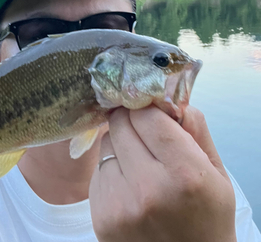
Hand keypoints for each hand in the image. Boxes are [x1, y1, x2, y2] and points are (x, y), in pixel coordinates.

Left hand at [89, 106, 235, 241]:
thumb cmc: (206, 216)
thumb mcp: (216, 171)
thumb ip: (195, 128)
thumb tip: (168, 98)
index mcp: (184, 173)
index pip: (147, 115)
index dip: (148, 108)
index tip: (152, 112)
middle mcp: (148, 188)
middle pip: (121, 123)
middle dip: (132, 121)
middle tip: (144, 132)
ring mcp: (120, 205)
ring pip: (106, 144)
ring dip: (120, 144)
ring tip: (140, 165)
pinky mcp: (101, 217)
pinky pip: (98, 171)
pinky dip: (112, 170)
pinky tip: (130, 186)